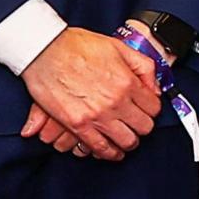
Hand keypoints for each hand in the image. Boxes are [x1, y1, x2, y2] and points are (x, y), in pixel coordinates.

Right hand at [23, 27, 158, 159]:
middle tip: (135, 123)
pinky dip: (109, 152)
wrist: (44, 50)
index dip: (151, 110)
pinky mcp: (77, 125)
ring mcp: (97, 116)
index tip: (145, 109)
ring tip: (124, 138)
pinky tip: (110, 150)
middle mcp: (116, 102)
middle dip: (142, 126)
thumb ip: (142, 67)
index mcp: (128, 83)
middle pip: (144, 127)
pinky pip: (101, 148)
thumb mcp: (119, 47)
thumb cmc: (77, 46)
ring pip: (126, 141)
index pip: (154, 108)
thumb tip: (153, 89)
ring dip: (128, 141)